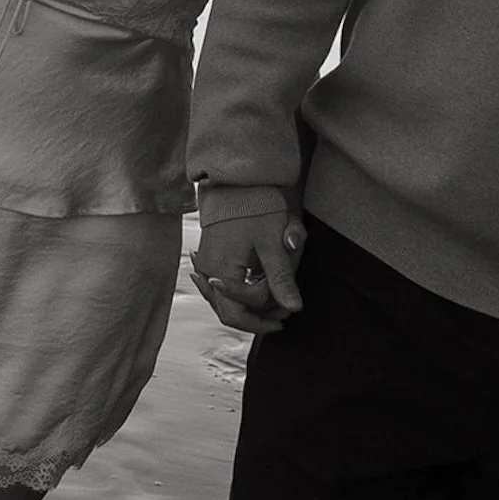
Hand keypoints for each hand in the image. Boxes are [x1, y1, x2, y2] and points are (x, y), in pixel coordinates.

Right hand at [190, 213, 305, 334]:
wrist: (236, 179)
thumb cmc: (254, 204)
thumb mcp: (272, 241)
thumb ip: (281, 277)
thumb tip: (294, 307)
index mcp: (221, 270)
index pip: (238, 313)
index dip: (263, 320)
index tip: (285, 317)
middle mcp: (207, 270)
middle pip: (228, 310)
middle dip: (255, 316)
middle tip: (280, 315)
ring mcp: (205, 262)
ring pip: (223, 299)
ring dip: (247, 304)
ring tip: (271, 301)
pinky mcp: (208, 255)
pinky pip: (219, 284)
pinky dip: (237, 291)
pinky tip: (252, 288)